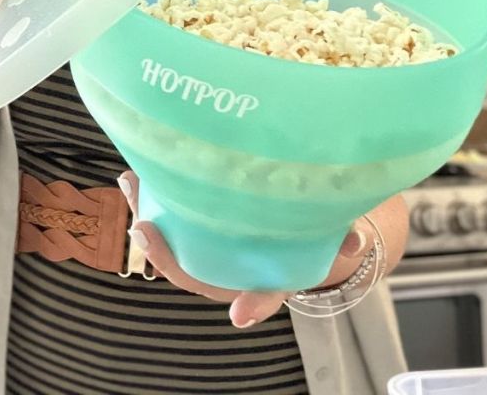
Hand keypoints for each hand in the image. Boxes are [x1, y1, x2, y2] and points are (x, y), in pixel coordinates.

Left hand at [117, 170, 405, 327]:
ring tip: (130, 182)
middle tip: (145, 228)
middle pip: (196, 274)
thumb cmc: (316, 226)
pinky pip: (167, 221)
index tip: (241, 314)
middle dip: (166, 255)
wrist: (303, 220)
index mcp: (270, 278)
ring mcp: (211, 252)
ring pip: (174, 247)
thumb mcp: (334, 229)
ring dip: (147, 217)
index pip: (261, 296)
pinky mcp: (194, 229)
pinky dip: (150, 199)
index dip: (253, 304)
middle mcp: (234, 271)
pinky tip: (136, 172)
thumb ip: (343, 237)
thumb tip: (355, 241)